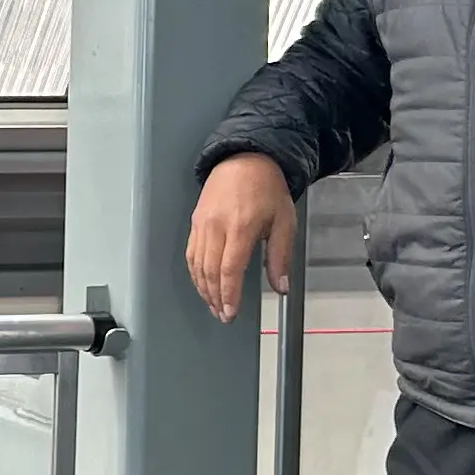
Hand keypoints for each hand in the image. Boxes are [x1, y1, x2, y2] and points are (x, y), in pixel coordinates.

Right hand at [186, 154, 299, 324]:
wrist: (246, 160)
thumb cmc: (267, 188)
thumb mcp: (284, 222)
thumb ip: (280, 257)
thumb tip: (281, 287)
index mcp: (240, 227)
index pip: (229, 270)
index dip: (228, 296)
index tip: (230, 312)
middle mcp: (217, 227)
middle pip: (209, 272)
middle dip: (214, 298)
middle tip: (222, 315)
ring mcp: (202, 224)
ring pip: (196, 265)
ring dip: (203, 289)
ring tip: (213, 305)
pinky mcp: (195, 222)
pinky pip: (190, 253)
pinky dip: (195, 273)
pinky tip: (202, 283)